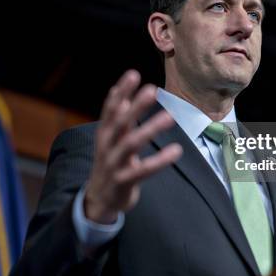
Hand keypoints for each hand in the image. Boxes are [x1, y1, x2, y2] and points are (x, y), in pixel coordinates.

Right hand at [85, 70, 182, 223]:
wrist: (98, 201)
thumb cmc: (110, 163)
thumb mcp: (110, 141)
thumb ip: (116, 119)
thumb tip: (121, 95)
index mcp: (104, 134)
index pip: (110, 109)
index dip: (121, 92)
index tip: (133, 74)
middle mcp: (106, 146)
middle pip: (120, 122)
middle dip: (135, 106)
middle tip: (151, 89)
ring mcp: (113, 164)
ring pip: (131, 144)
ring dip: (150, 129)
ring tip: (169, 117)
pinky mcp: (123, 181)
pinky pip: (143, 170)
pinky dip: (160, 160)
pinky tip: (176, 150)